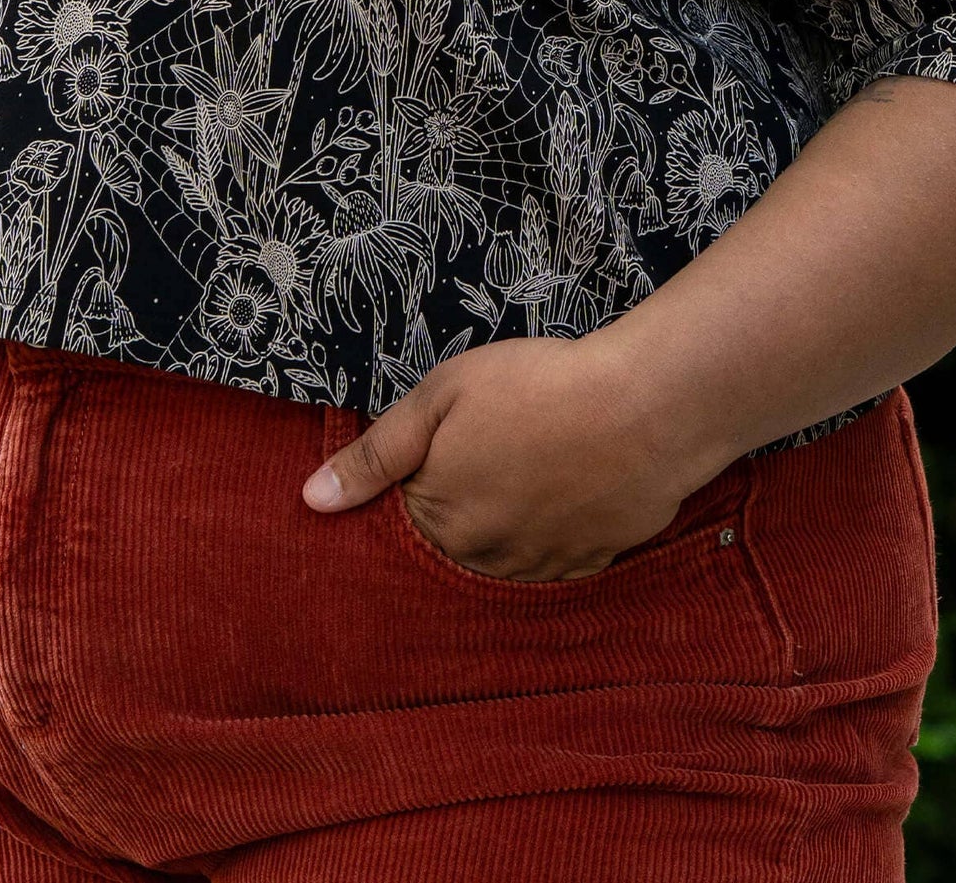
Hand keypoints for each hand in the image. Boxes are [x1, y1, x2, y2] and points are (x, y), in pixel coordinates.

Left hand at [301, 332, 696, 580]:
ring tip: (538, 459)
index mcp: (438, 519)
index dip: (424, 470)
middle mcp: (483, 559)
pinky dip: (555, 527)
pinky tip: (570, 483)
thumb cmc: (537, 388)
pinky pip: (554, 558)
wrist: (645, 408)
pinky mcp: (589, 565)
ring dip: (509, 516)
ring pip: (503, 551)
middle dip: (465, 496)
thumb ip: (375, 453)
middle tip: (505, 442)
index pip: (405, 514)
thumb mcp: (441, 397)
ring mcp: (539, 568)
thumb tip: (310, 502)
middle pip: (453, 538)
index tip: (455, 439)